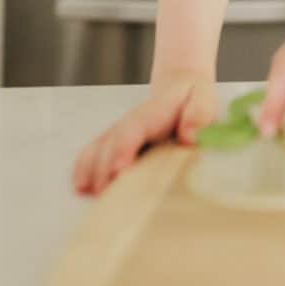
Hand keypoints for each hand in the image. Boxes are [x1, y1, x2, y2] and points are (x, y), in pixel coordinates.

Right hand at [72, 71, 216, 195]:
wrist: (180, 88)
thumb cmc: (192, 99)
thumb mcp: (203, 98)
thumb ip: (198, 115)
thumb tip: (190, 137)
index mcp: (151, 114)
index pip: (132, 130)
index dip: (123, 149)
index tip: (118, 170)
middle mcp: (129, 123)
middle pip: (109, 145)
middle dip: (104, 170)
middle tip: (105, 196)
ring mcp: (119, 133)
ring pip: (97, 150)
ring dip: (90, 172)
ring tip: (89, 194)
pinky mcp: (114, 144)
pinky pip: (93, 154)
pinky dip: (84, 169)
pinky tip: (81, 187)